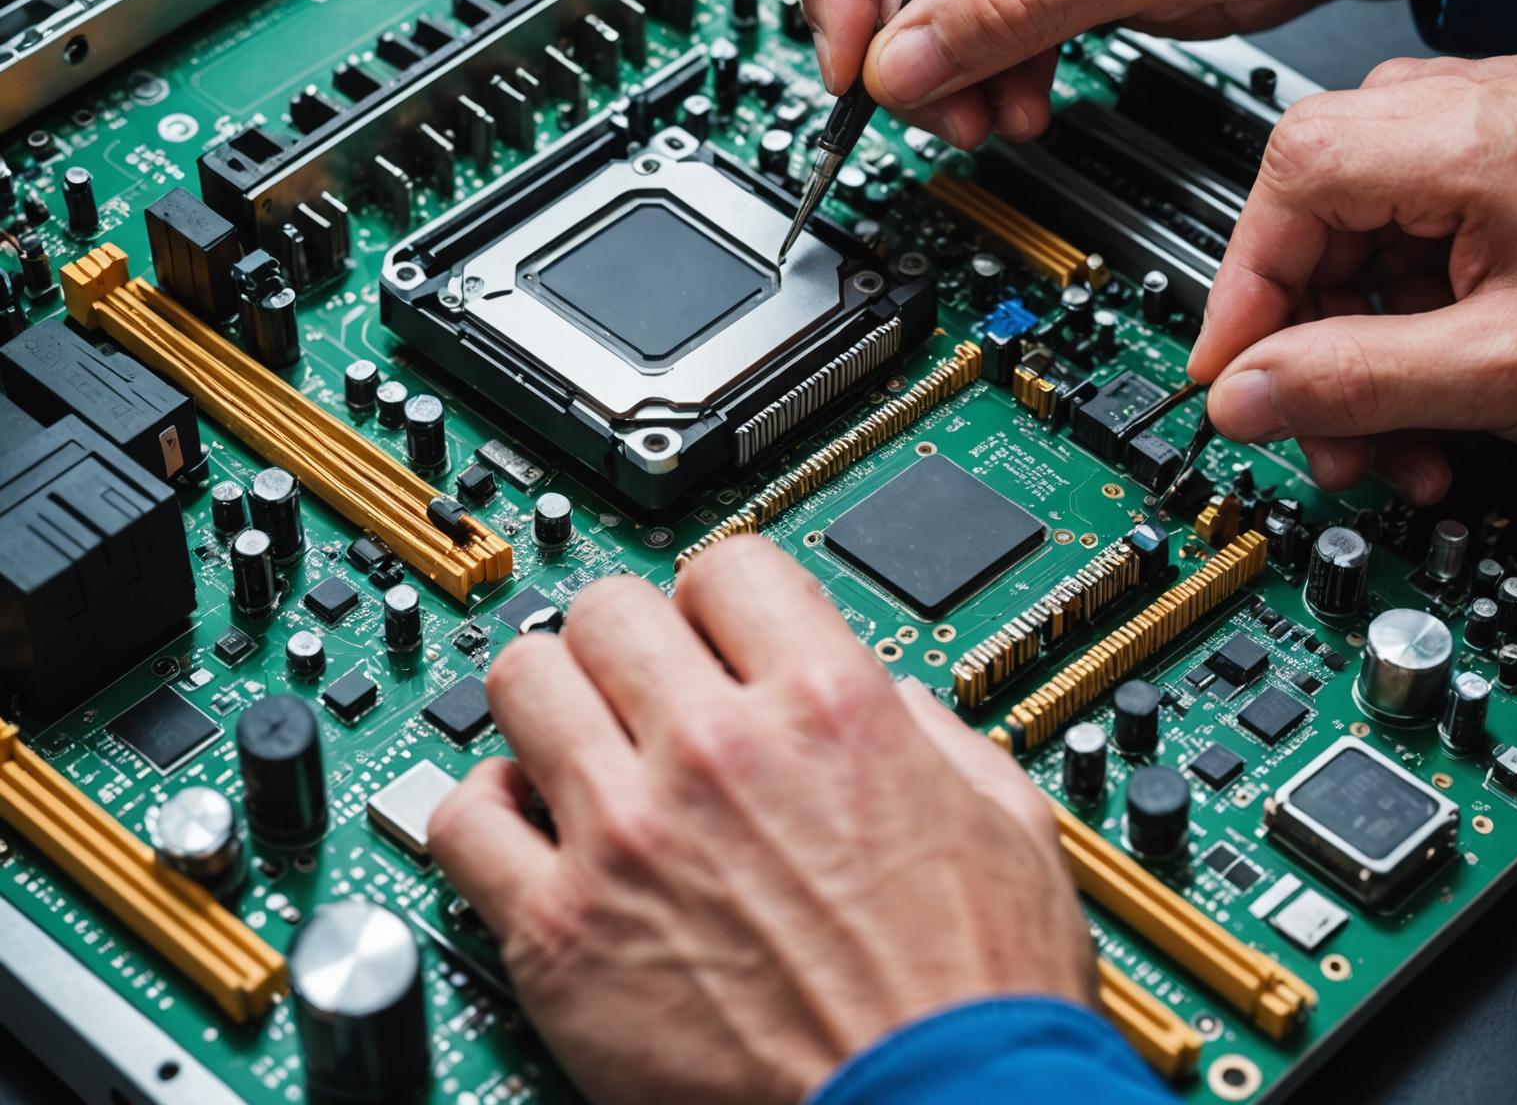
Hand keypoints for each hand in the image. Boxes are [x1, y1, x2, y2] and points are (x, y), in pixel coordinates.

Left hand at [430, 537, 1094, 1104]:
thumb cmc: (973, 999)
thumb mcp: (1003, 819)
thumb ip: (926, 723)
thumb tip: (877, 692)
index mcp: (828, 707)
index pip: (726, 566)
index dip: (720, 597)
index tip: (713, 630)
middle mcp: (718, 750)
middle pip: (609, 609)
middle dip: (630, 639)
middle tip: (642, 686)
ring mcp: (628, 836)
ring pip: (522, 680)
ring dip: (550, 700)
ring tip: (576, 741)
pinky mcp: (561, 935)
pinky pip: (463, 819)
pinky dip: (486, 812)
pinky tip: (529, 830)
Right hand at [1187, 56, 1516, 502]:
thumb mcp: (1506, 362)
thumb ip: (1353, 383)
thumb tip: (1241, 396)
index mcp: (1439, 128)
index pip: (1272, 201)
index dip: (1238, 306)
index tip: (1229, 386)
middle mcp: (1440, 110)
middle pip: (1314, 235)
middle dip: (1319, 358)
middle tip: (1340, 447)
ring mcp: (1472, 136)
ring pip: (1363, 252)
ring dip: (1368, 357)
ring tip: (1411, 445)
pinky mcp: (1500, 169)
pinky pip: (1417, 248)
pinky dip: (1418, 327)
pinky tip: (1446, 399)